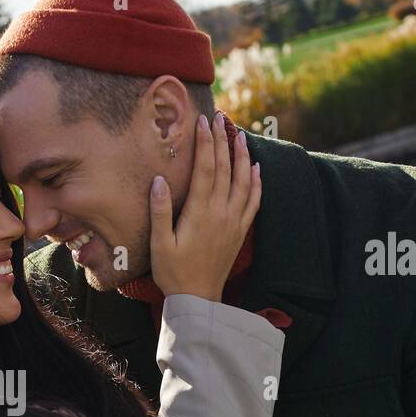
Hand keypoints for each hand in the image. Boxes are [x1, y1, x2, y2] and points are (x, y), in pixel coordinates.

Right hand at [149, 111, 260, 300]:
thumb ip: (160, 211)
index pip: (205, 168)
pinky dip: (256, 182)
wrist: (198, 299)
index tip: (203, 122)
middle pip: (224, 168)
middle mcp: (221, 212)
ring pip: (242, 180)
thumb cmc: (174, 272)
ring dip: (241, 155)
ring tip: (240, 134)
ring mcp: (233, 221)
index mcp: (200, 212)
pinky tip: (255, 168)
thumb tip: (159, 180)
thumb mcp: (159, 244)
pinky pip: (253, 201)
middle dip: (222, 140)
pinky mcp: (240, 231)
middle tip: (220, 118)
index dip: (205, 143)